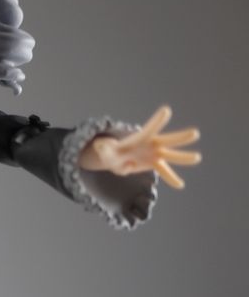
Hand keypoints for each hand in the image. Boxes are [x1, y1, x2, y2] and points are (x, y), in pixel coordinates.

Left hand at [78, 105, 200, 188]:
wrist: (114, 158)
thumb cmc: (108, 151)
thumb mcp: (103, 149)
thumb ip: (102, 147)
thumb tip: (99, 146)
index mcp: (140, 137)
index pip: (150, 128)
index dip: (157, 120)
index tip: (166, 110)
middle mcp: (151, 144)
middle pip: (168, 140)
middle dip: (180, 137)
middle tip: (194, 133)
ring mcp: (154, 153)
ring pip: (172, 155)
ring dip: (184, 157)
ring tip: (197, 158)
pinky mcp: (154, 163)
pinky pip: (165, 171)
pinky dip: (171, 178)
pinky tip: (180, 185)